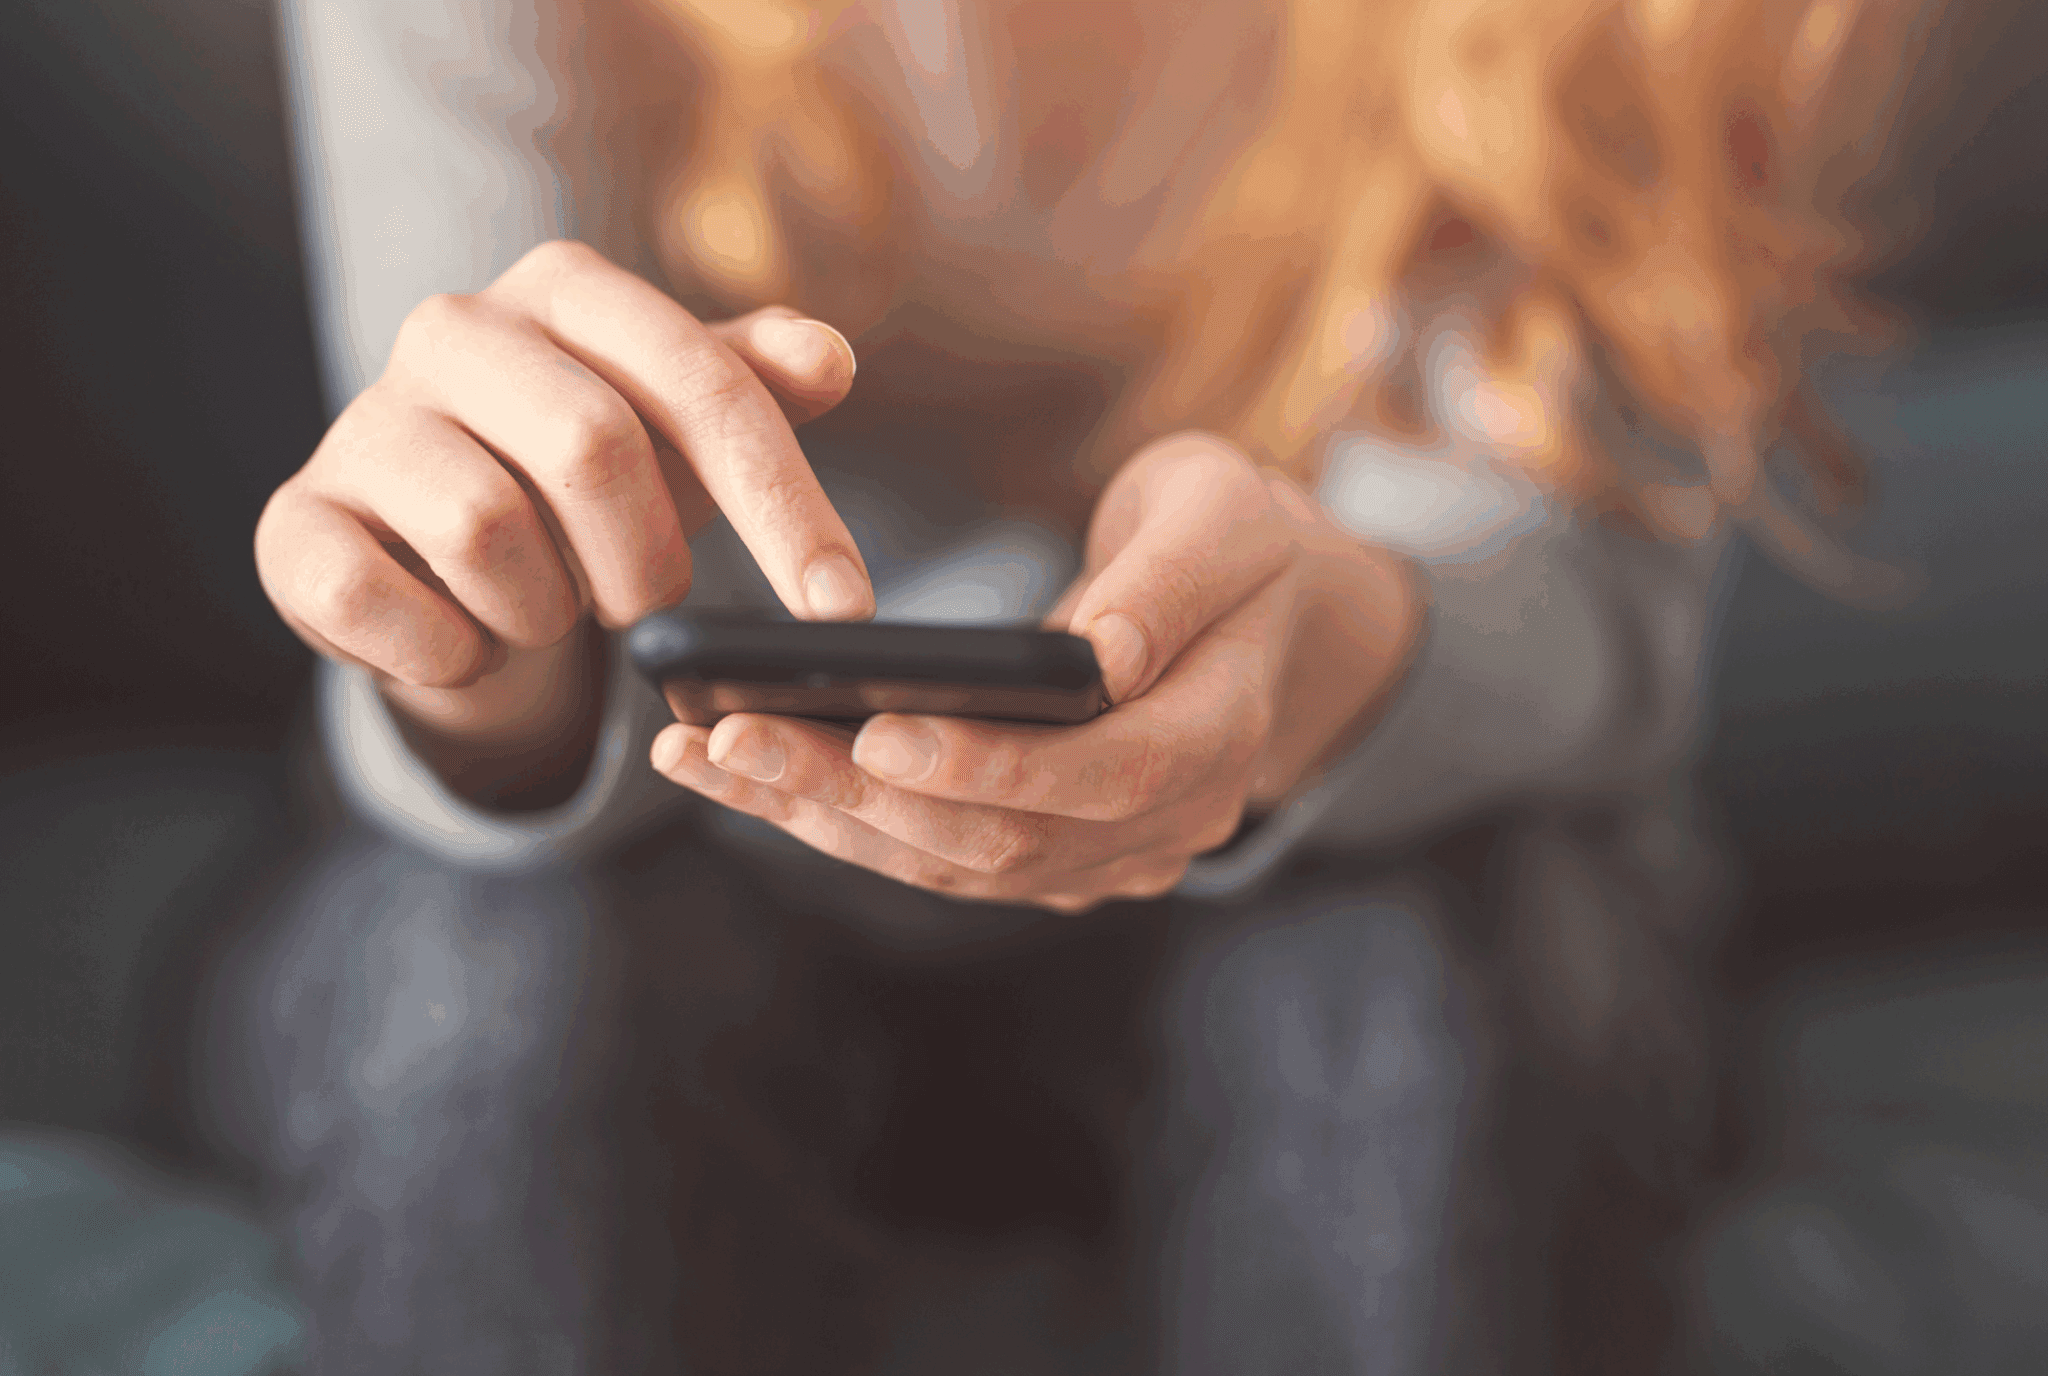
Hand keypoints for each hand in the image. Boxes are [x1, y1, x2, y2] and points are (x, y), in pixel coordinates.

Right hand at [254, 240, 869, 802]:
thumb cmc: (586, 477)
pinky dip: (450, 651)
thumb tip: (829, 358)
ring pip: (486, 530)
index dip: (785, 506)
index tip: (843, 610)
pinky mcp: (294, 523)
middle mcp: (452, 328)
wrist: (436, 551)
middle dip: (646, 562)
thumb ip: (758, 387)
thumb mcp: (685, 428)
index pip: (703, 386)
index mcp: (566, 287)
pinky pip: (379, 603)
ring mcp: (361, 423)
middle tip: (640, 602)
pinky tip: (463, 639)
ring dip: (544, 609)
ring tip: (541, 605)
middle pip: (593, 450)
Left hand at [650, 433, 1421, 911]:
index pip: (1104, 777)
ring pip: (948, 863)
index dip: (990, 765)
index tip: (877, 730)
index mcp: (1219, 739)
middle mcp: (1162, 827)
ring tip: (703, 756)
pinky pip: (927, 853)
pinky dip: (832, 817)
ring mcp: (1098, 855)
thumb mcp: (1223, 518)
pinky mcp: (1039, 853)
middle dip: (858, 795)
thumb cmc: (1231, 540)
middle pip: (1001, 840)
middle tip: (733, 740)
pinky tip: (739, 772)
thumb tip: (1095, 653)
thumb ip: (1169, 583)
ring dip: (821, 817)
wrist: (1246, 607)